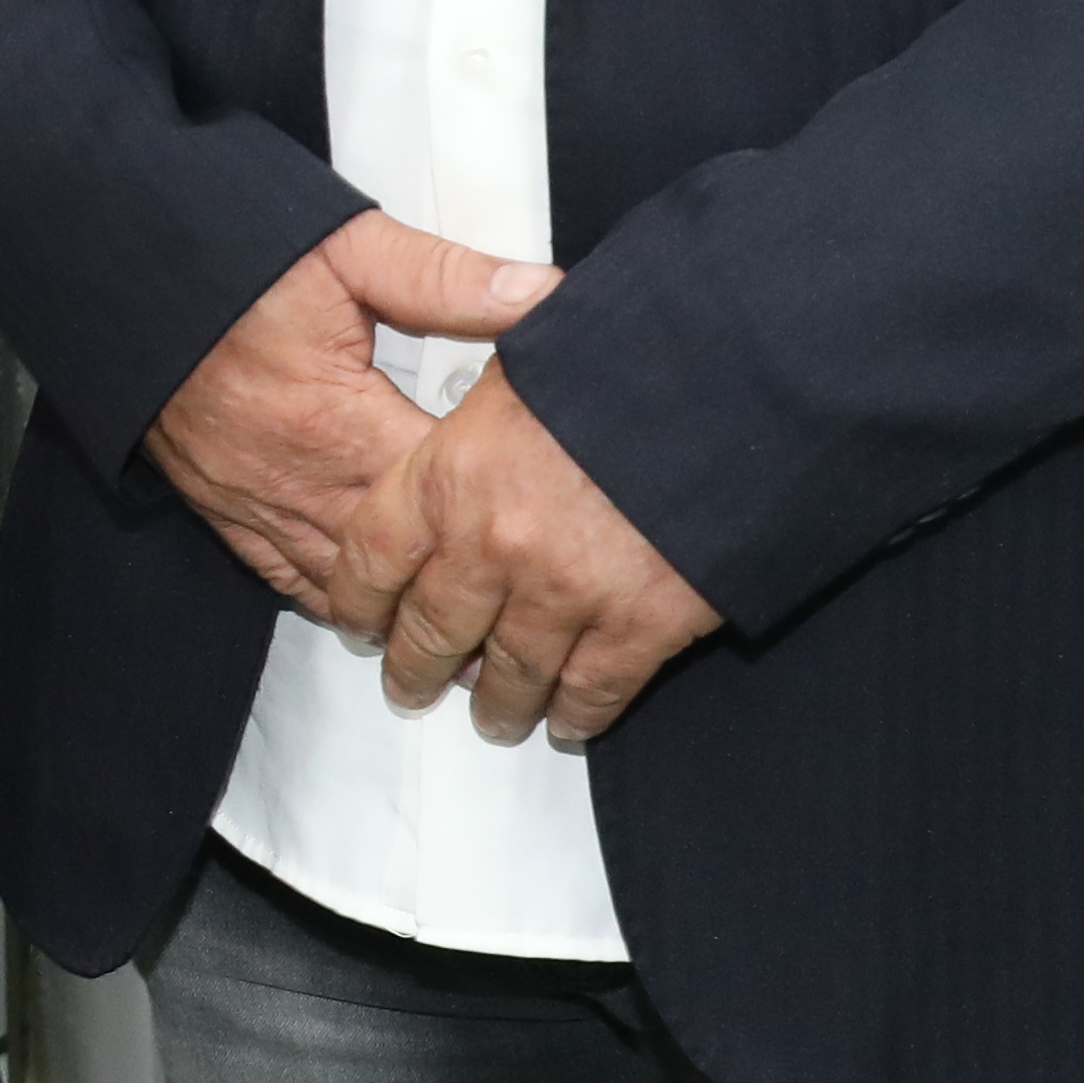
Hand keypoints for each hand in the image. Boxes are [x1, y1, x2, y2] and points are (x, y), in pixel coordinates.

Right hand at [148, 215, 551, 635]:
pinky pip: (287, 576)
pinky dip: (333, 599)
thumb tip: (542, 294)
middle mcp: (296, 480)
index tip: (546, 511)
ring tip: (467, 637)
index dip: (498, 505)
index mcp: (336, 421)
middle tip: (530, 604)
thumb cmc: (229, 262)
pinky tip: (372, 612)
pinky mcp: (222, 508)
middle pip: (400, 560)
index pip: (441, 491)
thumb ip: (445, 280)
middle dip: (461, 580)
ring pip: (345, 586)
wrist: (121, 279)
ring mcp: (255, 503)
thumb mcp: (346, 250)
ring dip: (403, 610)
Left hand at [362, 367, 718, 745]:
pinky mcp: (639, 624)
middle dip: (417, 669)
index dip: (358, 601)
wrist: (725, 386)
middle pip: (433, 631)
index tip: (358, 624)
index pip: (372, 557)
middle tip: (411, 688)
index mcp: (447, 473)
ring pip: (512, 675)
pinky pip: (594, 689)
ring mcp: (563, 592)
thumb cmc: (617, 360)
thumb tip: (470, 411)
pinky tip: (569, 723)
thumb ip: (479, 412)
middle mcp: (491, 545)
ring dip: (499, 705)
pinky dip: (578, 715)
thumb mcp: (518, 361)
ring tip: (495, 719)